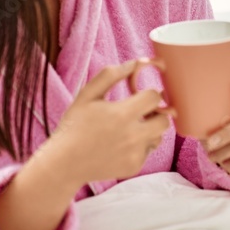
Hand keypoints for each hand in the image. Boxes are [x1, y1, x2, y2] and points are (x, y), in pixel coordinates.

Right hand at [40, 59, 170, 185]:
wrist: (64, 163)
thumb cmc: (74, 125)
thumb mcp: (87, 95)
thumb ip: (110, 75)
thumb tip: (135, 63)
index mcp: (122, 114)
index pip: (155, 97)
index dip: (149, 94)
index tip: (140, 96)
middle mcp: (133, 136)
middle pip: (164, 120)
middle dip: (155, 113)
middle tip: (140, 113)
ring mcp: (135, 153)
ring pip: (158, 136)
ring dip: (149, 130)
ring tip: (128, 129)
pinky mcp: (134, 167)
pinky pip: (148, 151)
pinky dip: (139, 146)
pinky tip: (121, 145)